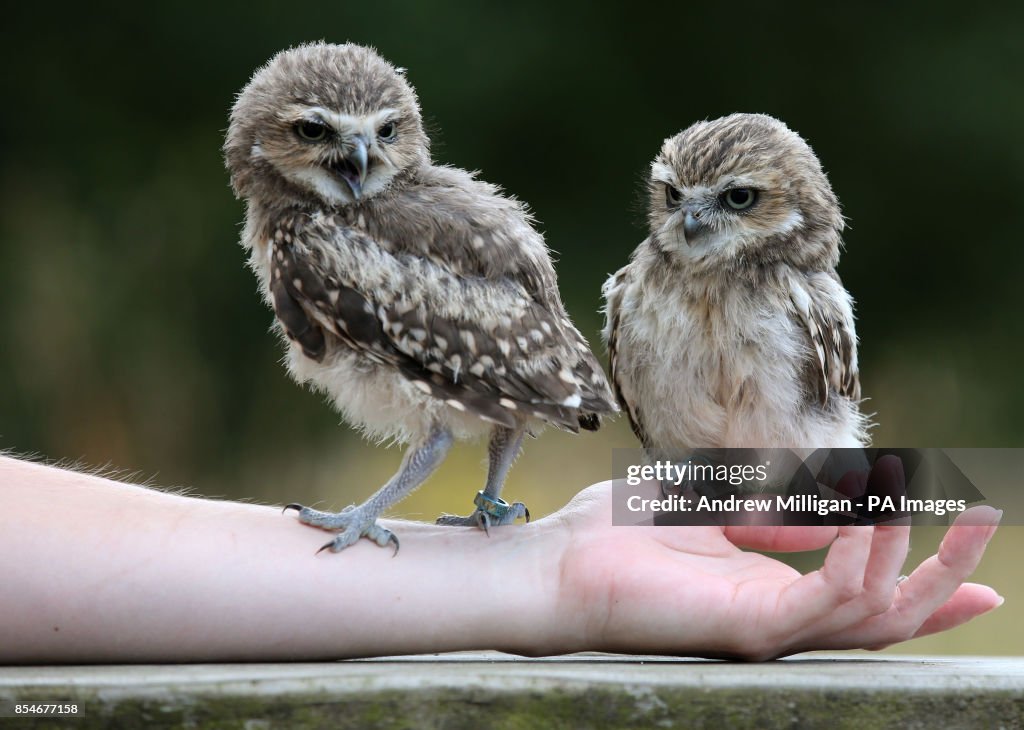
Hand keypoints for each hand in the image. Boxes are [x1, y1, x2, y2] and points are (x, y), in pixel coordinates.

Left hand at [551, 471, 1001, 658]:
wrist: (560, 562)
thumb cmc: (619, 536)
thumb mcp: (709, 507)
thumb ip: (771, 512)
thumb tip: (831, 504)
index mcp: (771, 591)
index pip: (867, 593)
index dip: (927, 573)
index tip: (971, 531)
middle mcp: (779, 618)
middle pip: (889, 613)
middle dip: (945, 572)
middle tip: (982, 517)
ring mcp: (768, 628)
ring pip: (874, 612)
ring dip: (911, 556)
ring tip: (925, 501)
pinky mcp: (749, 627)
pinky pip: (828, 597)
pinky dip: (861, 556)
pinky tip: (874, 514)